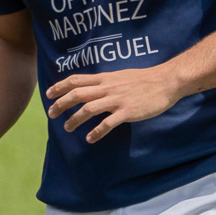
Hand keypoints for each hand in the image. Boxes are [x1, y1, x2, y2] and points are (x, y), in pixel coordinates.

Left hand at [46, 65, 183, 143]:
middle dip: (61, 104)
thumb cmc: (144, 79)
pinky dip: (97, 131)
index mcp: (105, 79)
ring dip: (75, 120)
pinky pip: (108, 123)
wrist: (167, 81)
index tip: (48, 95)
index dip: (59, 87)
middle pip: (77, 94)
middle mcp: (108, 88)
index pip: (76, 80)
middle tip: (51, 114)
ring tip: (67, 128)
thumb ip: (104, 82)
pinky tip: (90, 138)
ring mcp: (117, 100)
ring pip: (89, 109)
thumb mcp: (119, 76)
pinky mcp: (128, 111)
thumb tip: (88, 87)